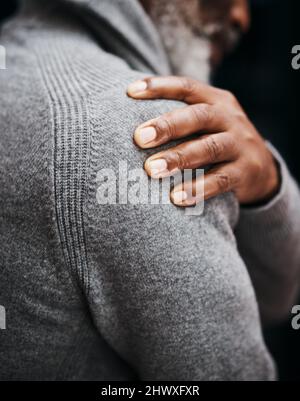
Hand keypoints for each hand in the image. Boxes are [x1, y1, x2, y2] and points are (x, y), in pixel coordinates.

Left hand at [127, 76, 278, 205]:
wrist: (262, 168)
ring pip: (210, 147)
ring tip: (152, 170)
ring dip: (179, 158)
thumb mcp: (206, 124)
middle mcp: (229, 118)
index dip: (159, 87)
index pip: (186, 87)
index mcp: (215, 101)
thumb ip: (180, 120)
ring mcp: (240, 144)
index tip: (129, 92)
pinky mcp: (246, 171)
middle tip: (139, 138)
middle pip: (198, 116)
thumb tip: (130, 125)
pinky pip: (221, 180)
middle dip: (167, 126)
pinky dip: (198, 188)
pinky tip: (176, 198)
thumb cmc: (218, 142)